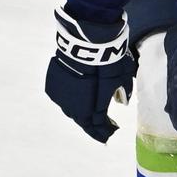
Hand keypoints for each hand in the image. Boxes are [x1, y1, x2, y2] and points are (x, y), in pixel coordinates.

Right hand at [45, 6, 135, 142]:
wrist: (86, 43)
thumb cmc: (108, 61)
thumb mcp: (123, 77)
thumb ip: (123, 92)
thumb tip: (122, 102)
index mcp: (92, 108)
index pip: (98, 125)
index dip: (104, 131)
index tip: (111, 133)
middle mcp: (73, 106)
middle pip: (83, 121)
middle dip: (93, 127)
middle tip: (103, 130)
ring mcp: (61, 96)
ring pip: (71, 110)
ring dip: (82, 114)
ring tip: (91, 116)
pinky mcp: (53, 86)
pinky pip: (63, 98)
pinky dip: (72, 101)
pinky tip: (78, 101)